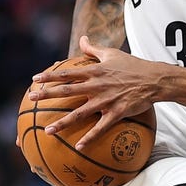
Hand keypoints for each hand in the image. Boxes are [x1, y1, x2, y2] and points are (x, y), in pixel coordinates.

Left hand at [27, 35, 158, 148]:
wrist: (154, 80)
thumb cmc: (133, 65)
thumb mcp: (112, 53)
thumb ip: (93, 49)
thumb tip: (81, 38)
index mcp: (95, 71)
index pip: (67, 73)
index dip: (50, 76)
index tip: (34, 80)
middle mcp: (97, 86)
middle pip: (68, 90)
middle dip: (48, 95)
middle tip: (31, 100)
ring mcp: (106, 100)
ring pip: (80, 113)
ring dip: (62, 122)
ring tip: (47, 130)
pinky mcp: (116, 113)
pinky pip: (100, 128)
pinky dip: (90, 137)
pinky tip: (78, 147)